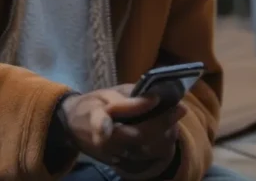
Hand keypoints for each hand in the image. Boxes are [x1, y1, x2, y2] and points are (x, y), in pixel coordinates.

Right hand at [60, 85, 186, 178]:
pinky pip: (143, 154)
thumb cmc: (92, 104)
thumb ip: (127, 96)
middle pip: (138, 135)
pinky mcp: (119, 162)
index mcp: (96, 118)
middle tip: (181, 108)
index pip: (111, 118)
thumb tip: (153, 96)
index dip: (133, 108)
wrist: (74, 127)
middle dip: (162, 122)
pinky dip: (158, 142)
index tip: (156, 98)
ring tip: (177, 116)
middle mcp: (105, 141)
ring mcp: (112, 154)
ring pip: (144, 148)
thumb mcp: (105, 93)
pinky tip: (169, 129)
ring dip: (164, 133)